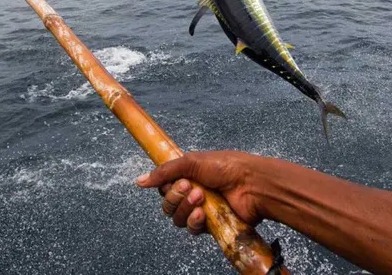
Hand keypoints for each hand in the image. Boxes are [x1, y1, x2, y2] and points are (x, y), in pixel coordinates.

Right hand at [136, 151, 265, 234]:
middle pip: (168, 204)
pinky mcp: (210, 224)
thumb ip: (164, 171)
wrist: (252, 184)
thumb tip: (140, 181)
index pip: (165, 187)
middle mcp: (193, 192)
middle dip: (176, 197)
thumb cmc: (227, 167)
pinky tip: (203, 214)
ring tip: (202, 198)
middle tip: (192, 188)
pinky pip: (191, 229)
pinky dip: (194, 221)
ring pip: (178, 218)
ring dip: (186, 208)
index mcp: (189, 175)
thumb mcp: (192, 161)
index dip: (167, 187)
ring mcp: (202, 209)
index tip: (180, 180)